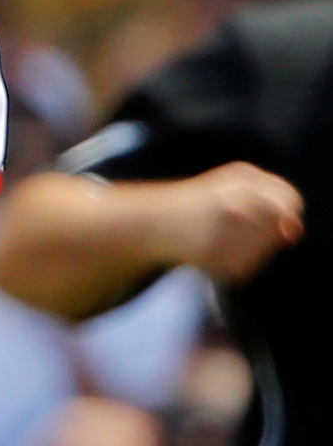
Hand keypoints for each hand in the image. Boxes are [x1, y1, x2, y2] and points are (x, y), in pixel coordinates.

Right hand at [157, 161, 303, 281]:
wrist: (150, 221)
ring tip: (217, 240)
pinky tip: (210, 253)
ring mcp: (226, 229)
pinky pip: (244, 268)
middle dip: (263, 234)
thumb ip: (273, 200)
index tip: (263, 217)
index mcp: (243, 177)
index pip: (290, 200)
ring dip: (248, 252)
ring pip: (264, 251)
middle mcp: (237, 200)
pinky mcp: (216, 255)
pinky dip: (232, 266)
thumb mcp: (234, 185)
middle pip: (279, 228)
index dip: (283, 213)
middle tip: (230, 228)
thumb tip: (296, 232)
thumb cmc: (196, 203)